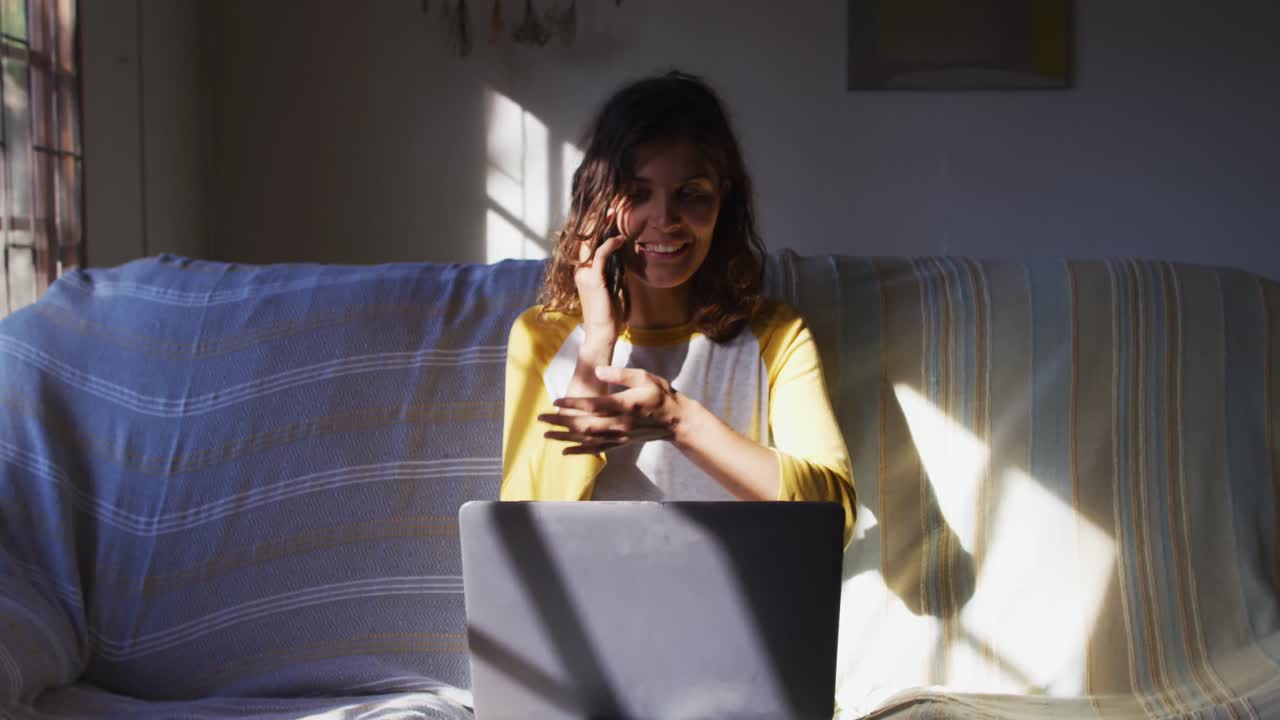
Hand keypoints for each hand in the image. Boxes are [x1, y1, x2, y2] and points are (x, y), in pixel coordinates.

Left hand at [540, 366, 682, 454]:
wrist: (675, 420)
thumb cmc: (660, 394)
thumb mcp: (644, 377)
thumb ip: (620, 374)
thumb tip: (598, 370)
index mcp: (625, 405)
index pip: (594, 405)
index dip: (573, 404)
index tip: (555, 401)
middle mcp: (620, 424)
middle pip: (585, 425)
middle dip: (561, 422)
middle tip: (541, 418)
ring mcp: (619, 436)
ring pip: (587, 439)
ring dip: (565, 438)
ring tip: (546, 434)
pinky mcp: (620, 443)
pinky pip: (596, 449)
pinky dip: (579, 451)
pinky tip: (565, 451)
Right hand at [574, 206, 626, 342]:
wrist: (601, 333)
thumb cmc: (608, 314)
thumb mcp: (610, 287)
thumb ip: (612, 271)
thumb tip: (620, 257)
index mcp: (582, 272)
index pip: (584, 244)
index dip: (593, 227)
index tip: (605, 214)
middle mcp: (580, 270)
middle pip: (584, 238)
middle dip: (595, 220)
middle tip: (609, 206)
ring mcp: (584, 274)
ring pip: (589, 243)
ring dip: (601, 226)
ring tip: (613, 213)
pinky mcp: (593, 280)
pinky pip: (600, 256)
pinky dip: (610, 244)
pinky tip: (621, 238)